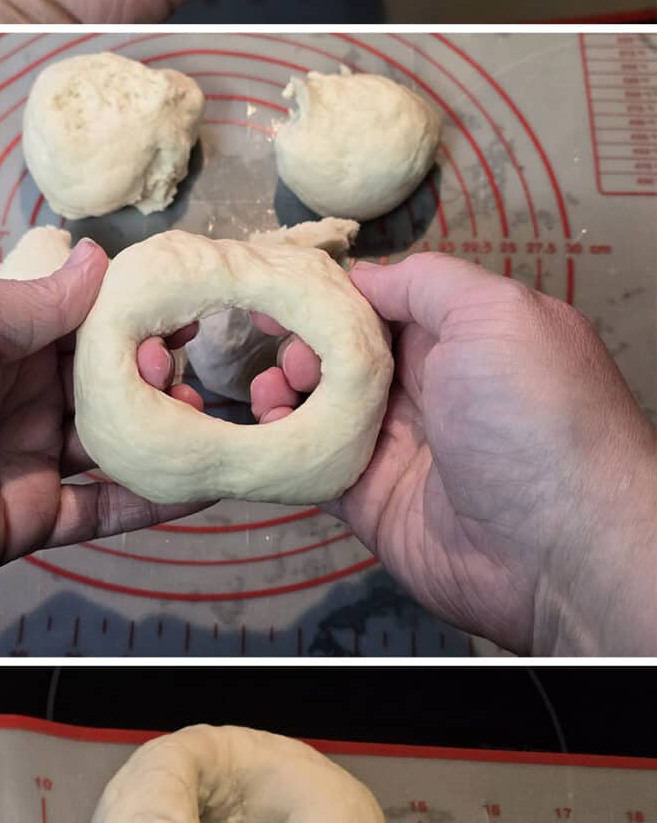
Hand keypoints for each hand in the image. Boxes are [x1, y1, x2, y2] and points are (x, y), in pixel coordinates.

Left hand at [0, 240, 196, 619]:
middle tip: (196, 356)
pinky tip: (207, 477)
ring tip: (215, 411)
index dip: (126, 305)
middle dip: (153, 364)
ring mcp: (18, 455)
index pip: (70, 312)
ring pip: (112, 439)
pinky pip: (102, 508)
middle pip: (99, 374)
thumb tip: (93, 259)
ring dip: (164, 426)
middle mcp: (5, 392)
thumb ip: (28, 302)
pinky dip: (154, 498)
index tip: (183, 294)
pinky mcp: (25, 517)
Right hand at [253, 254, 656, 653]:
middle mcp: (434, 389)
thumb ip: (426, 282)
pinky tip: (267, 427)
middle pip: (348, 354)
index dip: (335, 295)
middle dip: (305, 341)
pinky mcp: (373, 501)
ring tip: (273, 388)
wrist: (555, 546)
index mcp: (468, 337)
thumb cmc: (534, 414)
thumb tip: (364, 276)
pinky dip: (282, 445)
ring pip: (323, 408)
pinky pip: (315, 466)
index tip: (285, 290)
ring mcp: (401, 447)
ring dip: (286, 390)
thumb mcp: (495, 312)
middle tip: (288, 350)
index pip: (387, 303)